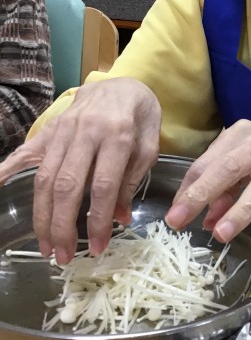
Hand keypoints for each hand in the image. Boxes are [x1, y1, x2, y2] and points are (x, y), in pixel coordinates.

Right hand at [0, 78, 160, 263]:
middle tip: (61, 256)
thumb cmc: (139, 117)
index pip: (103, 186)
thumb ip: (132, 181)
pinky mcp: (48, 130)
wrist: (122, 83)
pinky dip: (6, 171)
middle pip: (67, 186)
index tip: (96, 247)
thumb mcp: (149, 147)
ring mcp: (62, 131)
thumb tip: (119, 219)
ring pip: (45, 177)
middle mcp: (85, 133)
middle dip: (62, 226)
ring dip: (42, 215)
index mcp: (116, 136)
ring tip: (45, 244)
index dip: (98, 220)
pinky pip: (25, 154)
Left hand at [165, 120, 250, 253]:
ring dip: (239, 212)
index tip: (173, 214)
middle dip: (201, 194)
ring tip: (222, 234)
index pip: (206, 163)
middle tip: (178, 220)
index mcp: (238, 135)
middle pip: (226, 169)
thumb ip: (224, 188)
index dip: (187, 189)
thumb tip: (204, 220)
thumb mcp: (245, 161)